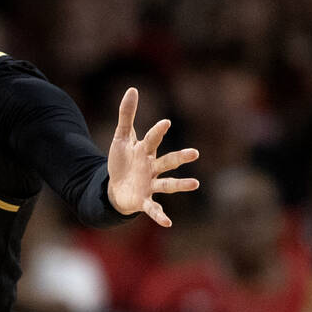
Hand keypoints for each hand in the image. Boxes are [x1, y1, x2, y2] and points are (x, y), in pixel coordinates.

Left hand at [106, 87, 199, 225]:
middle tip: (194, 153)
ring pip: (167, 184)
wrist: (115, 187)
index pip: (152, 139)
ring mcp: (150, 185)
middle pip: (167, 161)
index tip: (165, 122)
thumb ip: (127, 115)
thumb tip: (132, 89)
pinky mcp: (143, 201)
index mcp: (146, 151)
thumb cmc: (122, 162)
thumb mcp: (121, 138)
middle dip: (179, 157)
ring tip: (195, 183)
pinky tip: (167, 223)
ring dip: (180, 184)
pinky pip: (153, 208)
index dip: (157, 132)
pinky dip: (160, 215)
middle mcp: (152, 168)